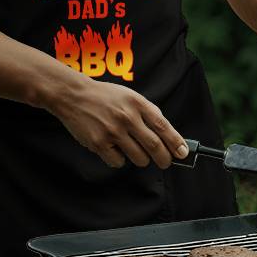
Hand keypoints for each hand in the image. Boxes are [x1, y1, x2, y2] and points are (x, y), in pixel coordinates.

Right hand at [50, 77, 188, 169]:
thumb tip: (165, 131)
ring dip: (142, 159)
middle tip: (165, 162)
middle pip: (154, 146)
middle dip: (164, 158)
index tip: (183, 152)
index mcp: (136, 103)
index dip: (176, 142)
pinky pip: (118, 162)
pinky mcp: (99, 143)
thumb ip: (146, 110)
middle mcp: (127, 116)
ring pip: (139, 158)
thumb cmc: (103, 96)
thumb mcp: (128, 95)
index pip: (163, 126)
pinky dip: (120, 159)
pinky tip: (115, 149)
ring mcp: (113, 131)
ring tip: (136, 151)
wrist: (73, 95)